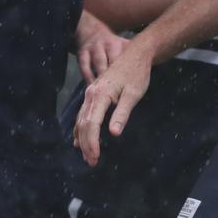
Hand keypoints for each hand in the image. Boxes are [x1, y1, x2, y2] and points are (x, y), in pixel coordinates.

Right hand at [73, 39, 154, 165]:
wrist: (136, 54)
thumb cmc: (137, 74)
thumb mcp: (133, 94)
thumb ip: (122, 113)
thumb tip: (113, 133)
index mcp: (100, 95)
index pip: (91, 124)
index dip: (92, 143)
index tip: (95, 157)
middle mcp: (91, 94)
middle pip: (83, 124)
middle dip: (86, 145)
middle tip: (92, 162)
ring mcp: (91, 93)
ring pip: (81, 119)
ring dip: (83, 139)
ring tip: (87, 156)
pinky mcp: (94, 93)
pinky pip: (83, 113)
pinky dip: (81, 128)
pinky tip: (79, 139)